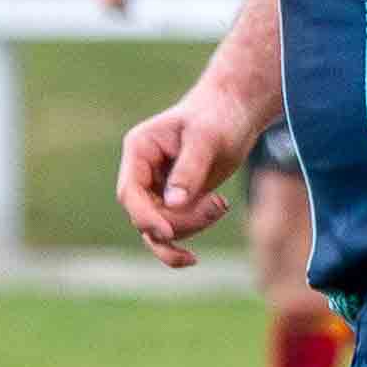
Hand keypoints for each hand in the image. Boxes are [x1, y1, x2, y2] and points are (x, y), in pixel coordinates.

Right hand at [116, 90, 257, 267]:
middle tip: (219, 205)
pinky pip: (172, 229)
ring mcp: (156, 188)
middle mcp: (142, 172)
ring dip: (191, 226)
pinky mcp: (174, 199)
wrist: (236, 111)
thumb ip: (189, 170)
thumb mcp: (207, 139)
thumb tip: (173, 204)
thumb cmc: (220, 116)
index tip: (168, 233)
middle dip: (179, 221)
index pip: (130, 192)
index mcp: (140, 150)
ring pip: (158, 227)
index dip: (145, 215)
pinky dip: (187, 237)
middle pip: (144, 215)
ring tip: (222, 204)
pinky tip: (196, 255)